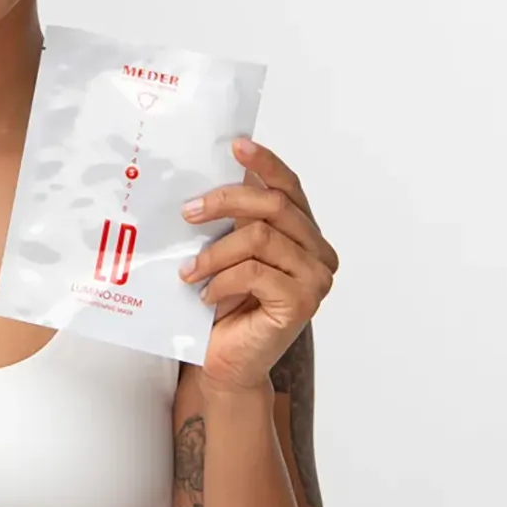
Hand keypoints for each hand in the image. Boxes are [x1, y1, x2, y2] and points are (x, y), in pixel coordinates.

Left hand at [178, 138, 338, 393]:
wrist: (226, 361)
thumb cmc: (225, 304)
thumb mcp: (227, 251)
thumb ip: (233, 218)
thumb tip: (209, 174)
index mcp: (304, 232)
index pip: (289, 187)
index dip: (265, 163)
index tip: (236, 146)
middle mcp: (319, 252)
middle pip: (274, 205)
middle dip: (225, 202)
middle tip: (187, 212)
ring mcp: (315, 278)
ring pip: (260, 238)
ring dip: (214, 252)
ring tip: (188, 271)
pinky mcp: (302, 303)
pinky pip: (255, 272)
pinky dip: (221, 280)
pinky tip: (205, 295)